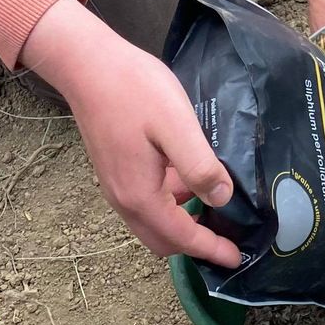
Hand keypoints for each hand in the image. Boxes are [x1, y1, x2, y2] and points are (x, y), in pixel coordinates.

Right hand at [22, 0, 242, 267]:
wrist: (88, 65)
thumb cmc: (134, 90)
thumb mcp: (176, 125)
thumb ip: (200, 165)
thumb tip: (222, 199)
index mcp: (140, 195)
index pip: (181, 238)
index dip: (211, 250)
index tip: (237, 259)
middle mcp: (124, 199)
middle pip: (164, 240)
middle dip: (196, 244)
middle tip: (229, 235)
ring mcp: (115, 186)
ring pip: (153, 223)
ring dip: (182, 224)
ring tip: (216, 206)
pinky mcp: (114, 170)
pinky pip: (145, 203)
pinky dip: (170, 204)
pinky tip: (190, 178)